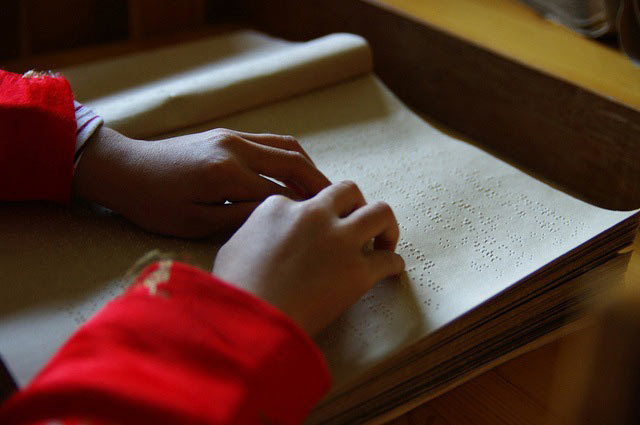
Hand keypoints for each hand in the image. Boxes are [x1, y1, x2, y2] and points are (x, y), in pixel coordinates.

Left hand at [73, 127, 330, 237]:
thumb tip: (279, 217)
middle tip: (339, 204)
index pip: (279, 193)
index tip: (326, 227)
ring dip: (309, 167)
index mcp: (226, 174)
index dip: (305, 211)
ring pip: (285, 147)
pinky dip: (291, 158)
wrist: (125, 169)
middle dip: (319, 183)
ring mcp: (232, 137)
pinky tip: (298, 176)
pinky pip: (270, 142)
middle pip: (292, 162)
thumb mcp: (193, 222)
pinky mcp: (227, 135)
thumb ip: (238, 218)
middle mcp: (234, 148)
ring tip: (324, 191)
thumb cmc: (153, 203)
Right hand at [212, 181, 404, 334]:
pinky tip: (391, 271)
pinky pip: (389, 259)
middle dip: (355, 204)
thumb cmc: (234, 290)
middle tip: (357, 224)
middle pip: (348, 192)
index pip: (307, 199)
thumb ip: (254, 232)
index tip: (319, 230)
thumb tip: (263, 239)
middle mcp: (313, 215)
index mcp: (279, 207)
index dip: (315, 215)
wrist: (250, 322)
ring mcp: (339, 241)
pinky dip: (393, 264)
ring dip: (385, 225)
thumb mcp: (233, 247)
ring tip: (384, 241)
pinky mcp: (358, 272)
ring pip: (380, 212)